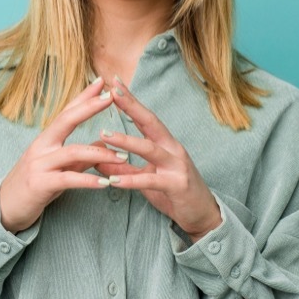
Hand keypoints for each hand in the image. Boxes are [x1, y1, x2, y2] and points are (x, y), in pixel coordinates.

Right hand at [0, 77, 129, 232]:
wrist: (6, 208)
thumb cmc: (34, 185)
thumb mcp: (58, 167)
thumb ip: (80, 156)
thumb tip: (103, 144)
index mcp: (45, 139)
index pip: (66, 112)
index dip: (83, 96)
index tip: (101, 82)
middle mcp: (41, 147)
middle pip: (66, 120)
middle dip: (89, 107)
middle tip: (111, 97)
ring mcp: (39, 165)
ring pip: (72, 152)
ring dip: (100, 153)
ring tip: (123, 156)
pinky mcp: (40, 185)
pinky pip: (68, 179)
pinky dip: (88, 180)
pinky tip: (105, 183)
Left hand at [94, 76, 221, 240]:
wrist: (202, 214)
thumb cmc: (173, 192)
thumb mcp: (145, 178)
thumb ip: (124, 167)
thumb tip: (97, 158)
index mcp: (165, 143)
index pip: (145, 117)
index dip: (130, 100)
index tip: (114, 83)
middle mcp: (173, 149)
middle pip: (150, 122)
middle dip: (131, 106)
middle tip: (112, 92)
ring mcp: (177, 166)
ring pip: (150, 149)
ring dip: (126, 141)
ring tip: (104, 135)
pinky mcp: (177, 185)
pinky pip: (151, 181)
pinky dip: (131, 180)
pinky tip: (113, 180)